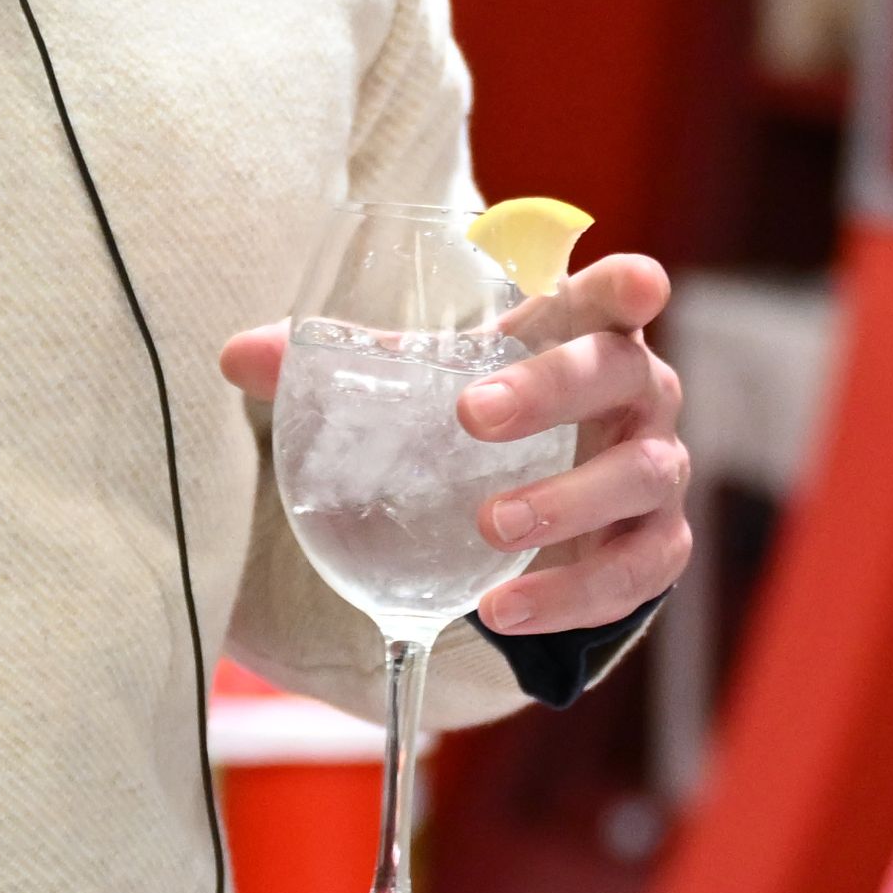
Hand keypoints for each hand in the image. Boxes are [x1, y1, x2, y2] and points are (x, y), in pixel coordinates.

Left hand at [222, 251, 691, 639]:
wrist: (547, 506)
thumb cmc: (488, 412)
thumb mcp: (424, 383)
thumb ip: (344, 366)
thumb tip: (236, 357)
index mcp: (580, 334)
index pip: (616, 297)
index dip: (627, 286)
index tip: (635, 285)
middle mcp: (637, 394)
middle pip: (619, 374)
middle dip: (553, 390)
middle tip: (474, 416)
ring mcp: (655, 472)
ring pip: (639, 478)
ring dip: (566, 503)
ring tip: (491, 526)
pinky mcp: (656, 548)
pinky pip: (632, 573)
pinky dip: (572, 595)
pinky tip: (505, 608)